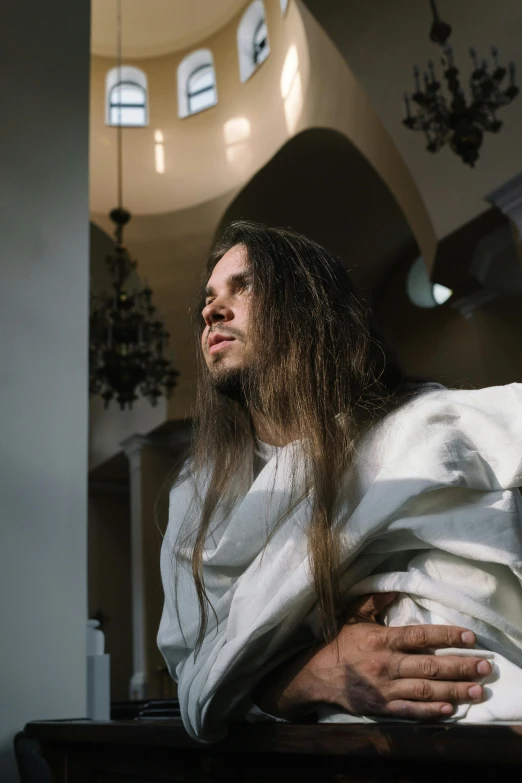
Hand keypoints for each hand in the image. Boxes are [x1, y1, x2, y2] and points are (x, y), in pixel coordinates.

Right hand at [306, 593, 490, 719]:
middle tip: (485, 666)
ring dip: (454, 690)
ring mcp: (384, 687)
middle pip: (429, 666)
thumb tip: (397, 587)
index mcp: (381, 639)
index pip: (420, 636)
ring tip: (476, 690)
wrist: (317, 674)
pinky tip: (450, 709)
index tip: (469, 637)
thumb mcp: (353, 615)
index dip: (446, 636)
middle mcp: (386, 663)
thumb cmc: (339, 642)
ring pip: (425, 690)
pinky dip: (431, 711)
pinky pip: (410, 710)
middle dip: (460, 666)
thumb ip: (375, 601)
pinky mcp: (381, 706)